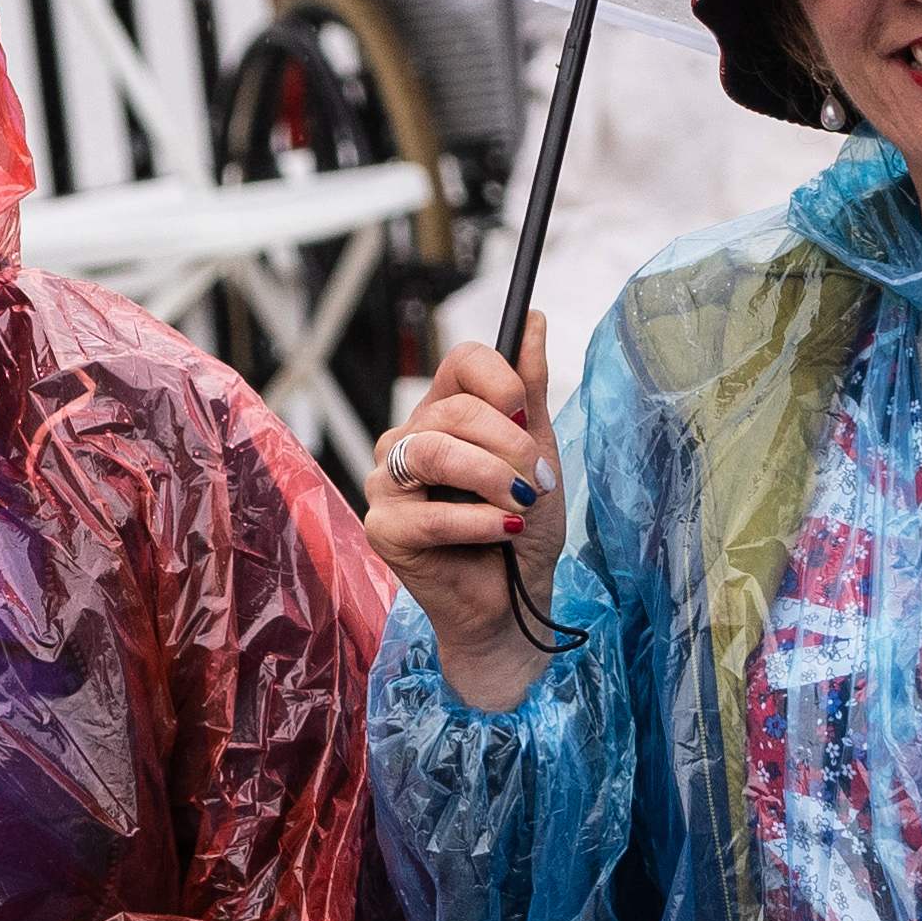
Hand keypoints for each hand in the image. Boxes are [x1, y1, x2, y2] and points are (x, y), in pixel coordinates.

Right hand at [363, 313, 564, 715]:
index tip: (527, 413)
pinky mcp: (382, 528)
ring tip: (522, 505)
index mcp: (443, 413)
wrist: (516, 602)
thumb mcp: (538, 454)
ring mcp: (387, 483)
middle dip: (508, 444)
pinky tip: (503, 533)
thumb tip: (532, 319)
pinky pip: (427, 513)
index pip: (461, 361)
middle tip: (539, 480)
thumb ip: (530, 390)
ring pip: (432, 451)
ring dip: (492, 479)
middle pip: (451, 408)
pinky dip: (478, 523)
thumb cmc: (523, 529)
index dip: (500, 379)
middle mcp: (407, 440)